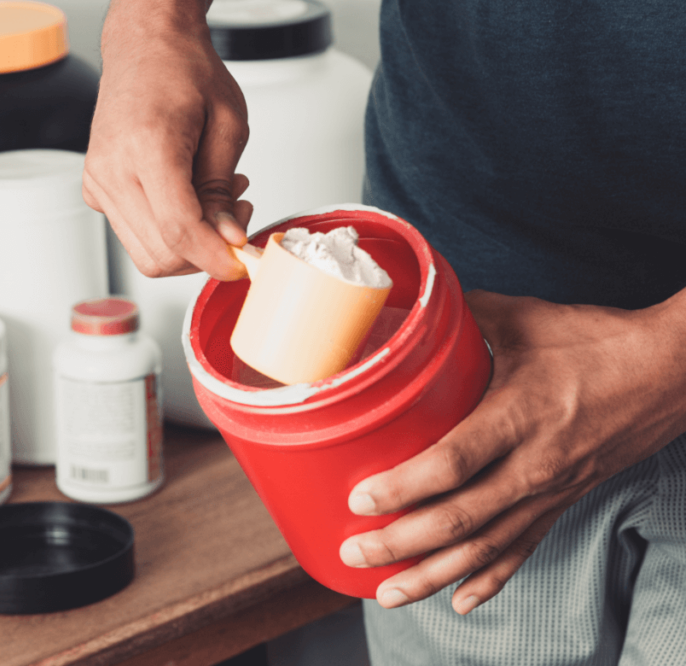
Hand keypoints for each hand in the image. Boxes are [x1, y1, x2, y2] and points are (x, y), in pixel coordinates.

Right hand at [83, 0, 252, 280]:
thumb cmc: (184, 71)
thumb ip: (223, 188)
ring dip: (188, 246)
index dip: (214, 257)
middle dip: (204, 254)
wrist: (145, 46)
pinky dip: (167, 232)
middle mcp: (113, 168)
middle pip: (161, 253)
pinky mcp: (96, 190)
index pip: (179, 229)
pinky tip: (188, 199)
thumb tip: (226, 238)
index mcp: (147, 146)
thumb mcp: (228, 125)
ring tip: (216, 204)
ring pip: (146, 253)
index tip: (240, 261)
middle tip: (235, 222)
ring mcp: (99, 182)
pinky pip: (135, 235)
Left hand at [339, 289, 685, 613]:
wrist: (670, 373)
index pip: (452, 464)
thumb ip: (464, 316)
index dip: (403, 487)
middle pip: (459, 519)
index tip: (361, 499)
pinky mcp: (564, 503)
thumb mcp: (526, 319)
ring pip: (485, 548)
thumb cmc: (598, 342)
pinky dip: (490, 580)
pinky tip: (460, 602)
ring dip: (433, 575)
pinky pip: (522, 550)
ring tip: (388, 593)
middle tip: (354, 552)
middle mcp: (533, 465)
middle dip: (401, 544)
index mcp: (519, 416)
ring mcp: (550, 492)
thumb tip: (413, 310)